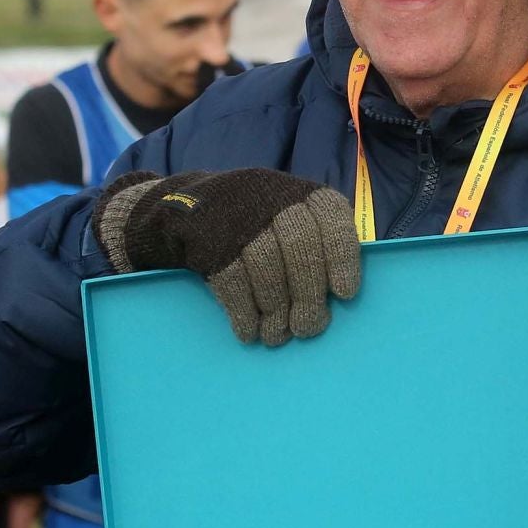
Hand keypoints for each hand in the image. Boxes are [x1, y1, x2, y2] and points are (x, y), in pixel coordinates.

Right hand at [93, 169, 359, 345]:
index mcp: (299, 192)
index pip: (331, 216)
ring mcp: (235, 213)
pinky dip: (243, 311)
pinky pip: (231, 279)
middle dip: (308, 294)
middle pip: (300, 246)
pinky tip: (249, 331)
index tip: (345, 293)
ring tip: (277, 335)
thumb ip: (313, 246)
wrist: (182, 210)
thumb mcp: (285, 220)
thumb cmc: (252, 227)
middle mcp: (269, 194)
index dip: (341, 256)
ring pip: (265, 265)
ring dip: (275, 309)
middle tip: (309, 328)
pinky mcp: (204, 235)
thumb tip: (335, 297)